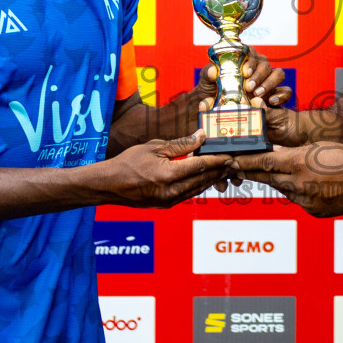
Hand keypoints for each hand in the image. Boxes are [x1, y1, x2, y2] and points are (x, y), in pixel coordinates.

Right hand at [103, 130, 233, 207]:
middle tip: (233, 162)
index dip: (217, 160)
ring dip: (212, 179)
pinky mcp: (166, 205)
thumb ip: (180, 144)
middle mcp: (171, 191)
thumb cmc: (128, 163)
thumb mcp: (154, 147)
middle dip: (220, 170)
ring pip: (198, 189)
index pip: (200, 166)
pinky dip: (199, 185)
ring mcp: (169, 201)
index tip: (230, 155)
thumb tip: (201, 137)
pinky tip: (205, 177)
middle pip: (203, 180)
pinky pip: (189, 194)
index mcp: (168, 175)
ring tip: (223, 169)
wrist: (109, 185)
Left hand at [199, 50, 290, 108]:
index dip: (250, 59)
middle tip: (250, 88)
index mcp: (243, 61)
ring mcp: (269, 81)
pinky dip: (282, 95)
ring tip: (259, 95)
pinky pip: (286, 91)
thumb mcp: (206, 84)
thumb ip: (208, 75)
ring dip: (270, 83)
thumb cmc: (212, 93)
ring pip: (279, 73)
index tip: (245, 72)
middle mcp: (258, 69)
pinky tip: (272, 102)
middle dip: (259, 75)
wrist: (219, 112)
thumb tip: (213, 71)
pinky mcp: (276, 95)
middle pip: (265, 63)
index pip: (251, 52)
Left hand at [233, 143, 342, 216]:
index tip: (229, 160)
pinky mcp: (313, 210)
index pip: (263, 162)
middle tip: (235, 167)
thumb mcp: (316, 147)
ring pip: (283, 189)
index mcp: (298, 163)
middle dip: (251, 172)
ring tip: (280, 172)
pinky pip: (299, 200)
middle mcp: (298, 184)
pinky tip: (309, 185)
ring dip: (279, 181)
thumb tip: (275, 155)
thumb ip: (293, 153)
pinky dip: (298, 192)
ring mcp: (305, 200)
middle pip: (267, 177)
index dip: (244, 161)